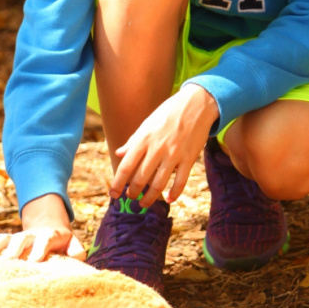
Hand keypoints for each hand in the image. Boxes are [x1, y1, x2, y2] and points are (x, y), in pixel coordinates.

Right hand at [0, 193, 86, 262]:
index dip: (40, 249)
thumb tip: (77, 257)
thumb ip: (77, 251)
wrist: (48, 230)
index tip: (34, 261)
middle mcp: (32, 235)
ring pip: (6, 238)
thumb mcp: (73, 245)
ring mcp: (18, 238)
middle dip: (15, 248)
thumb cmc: (63, 244)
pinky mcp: (7, 242)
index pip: (45, 240)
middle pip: (22, 238)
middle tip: (8, 260)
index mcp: (50, 235)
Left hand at [110, 83, 217, 206]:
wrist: (196, 104)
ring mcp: (174, 155)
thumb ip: (133, 141)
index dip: (117, 183)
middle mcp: (156, 149)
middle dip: (133, 192)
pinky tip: (168, 199)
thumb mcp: (147, 123)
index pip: (126, 167)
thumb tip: (119, 154)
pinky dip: (174, 194)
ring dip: (149, 198)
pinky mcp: (189, 159)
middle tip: (130, 197)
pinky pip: (180, 182)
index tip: (112, 194)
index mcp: (143, 139)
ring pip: (158, 184)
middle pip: (140, 179)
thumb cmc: (168, 113)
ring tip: (143, 203)